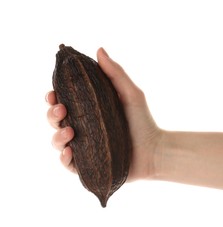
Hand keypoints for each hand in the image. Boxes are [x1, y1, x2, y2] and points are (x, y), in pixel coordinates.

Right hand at [46, 48, 161, 181]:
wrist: (155, 151)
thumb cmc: (144, 122)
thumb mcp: (131, 95)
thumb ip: (116, 74)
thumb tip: (99, 49)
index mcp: (89, 112)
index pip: (65, 103)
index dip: (54, 98)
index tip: (53, 93)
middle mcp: (84, 129)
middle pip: (56, 121)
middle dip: (52, 115)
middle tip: (61, 110)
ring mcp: (85, 148)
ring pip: (58, 142)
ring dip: (56, 137)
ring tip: (69, 132)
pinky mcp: (88, 166)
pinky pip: (68, 165)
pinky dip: (64, 159)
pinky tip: (69, 152)